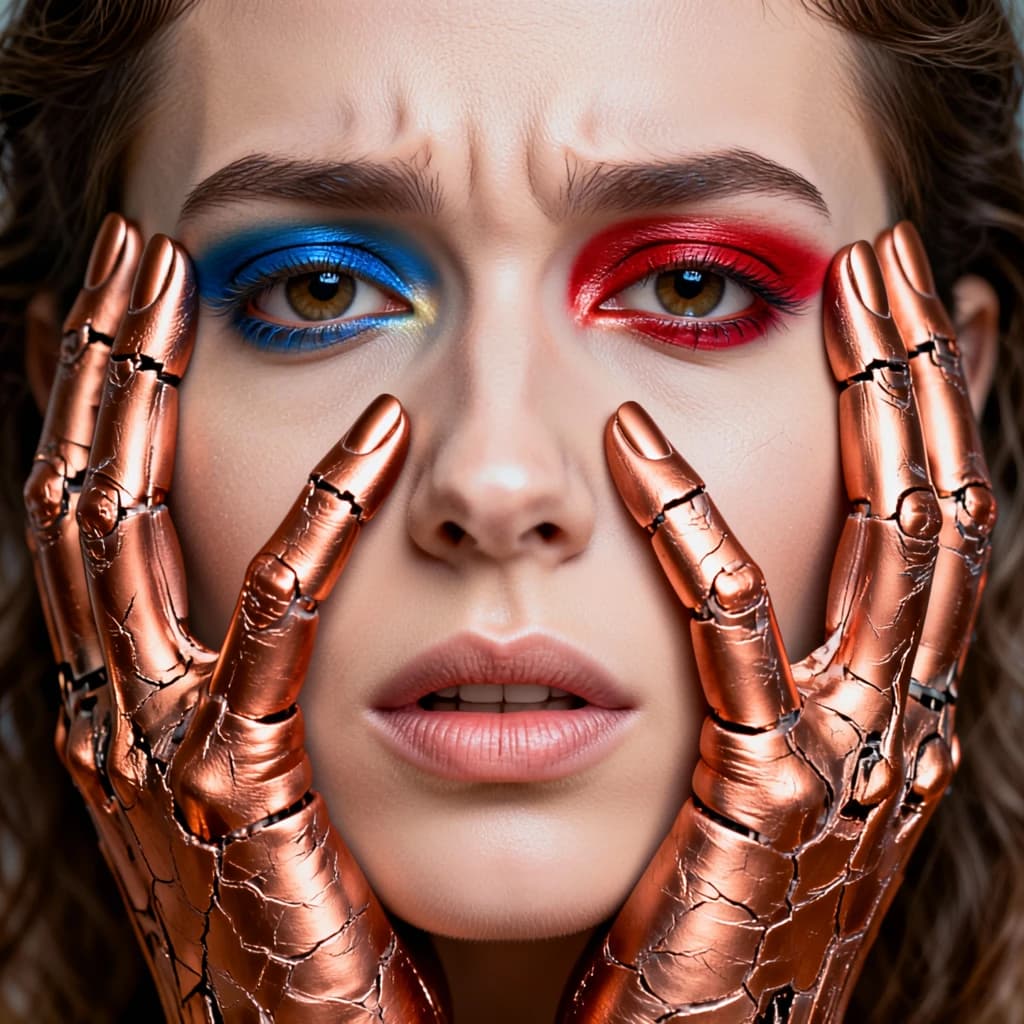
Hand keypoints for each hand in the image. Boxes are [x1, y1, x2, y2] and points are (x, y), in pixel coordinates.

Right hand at [24, 215, 449, 1022]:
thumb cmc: (312, 907)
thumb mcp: (261, 766)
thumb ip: (257, 663)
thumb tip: (278, 556)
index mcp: (132, 697)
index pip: (97, 515)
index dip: (106, 398)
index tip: (143, 298)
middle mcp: (117, 710)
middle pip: (79, 495)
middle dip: (99, 364)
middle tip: (129, 246)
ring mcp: (160, 752)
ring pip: (117, 536)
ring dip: (143, 396)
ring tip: (169, 277)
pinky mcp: (240, 795)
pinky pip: (271, 626)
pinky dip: (318, 519)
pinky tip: (380, 429)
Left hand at [558, 224, 995, 1022]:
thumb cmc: (699, 911)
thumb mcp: (754, 773)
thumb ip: (754, 667)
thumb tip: (736, 563)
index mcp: (888, 708)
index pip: (928, 529)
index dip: (935, 408)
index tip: (918, 303)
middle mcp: (897, 720)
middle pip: (935, 508)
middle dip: (920, 373)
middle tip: (889, 254)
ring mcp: (849, 761)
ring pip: (890, 547)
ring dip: (871, 405)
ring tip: (844, 285)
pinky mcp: (766, 804)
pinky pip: (736, 637)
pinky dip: (693, 529)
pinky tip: (635, 441)